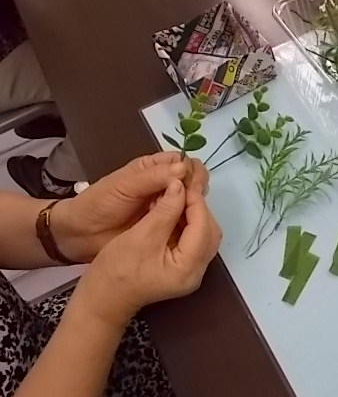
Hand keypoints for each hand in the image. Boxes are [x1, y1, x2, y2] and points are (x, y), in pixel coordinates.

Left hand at [52, 152, 208, 262]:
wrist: (82, 234)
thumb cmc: (99, 203)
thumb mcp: (124, 185)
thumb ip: (154, 177)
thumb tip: (184, 169)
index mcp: (155, 168)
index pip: (185, 162)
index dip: (190, 171)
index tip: (188, 184)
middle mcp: (166, 185)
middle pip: (194, 180)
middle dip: (194, 189)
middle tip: (186, 202)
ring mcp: (169, 207)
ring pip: (193, 201)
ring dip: (193, 206)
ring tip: (183, 215)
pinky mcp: (169, 227)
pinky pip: (187, 222)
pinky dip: (189, 223)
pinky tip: (185, 227)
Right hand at [73, 179, 221, 328]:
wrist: (102, 299)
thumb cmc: (116, 272)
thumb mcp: (140, 237)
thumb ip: (164, 211)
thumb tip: (179, 186)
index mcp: (188, 269)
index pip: (203, 228)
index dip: (195, 202)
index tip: (181, 183)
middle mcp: (196, 272)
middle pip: (209, 232)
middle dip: (197, 208)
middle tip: (179, 190)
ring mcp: (191, 271)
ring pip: (202, 235)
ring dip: (192, 214)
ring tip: (174, 197)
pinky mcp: (183, 267)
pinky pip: (193, 240)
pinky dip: (186, 223)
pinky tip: (172, 211)